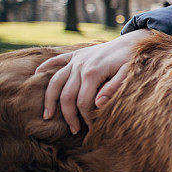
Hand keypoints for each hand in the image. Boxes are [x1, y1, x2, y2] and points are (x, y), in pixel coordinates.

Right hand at [37, 29, 151, 133]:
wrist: (134, 41)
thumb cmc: (131, 60)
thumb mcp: (128, 74)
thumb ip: (113, 88)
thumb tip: (99, 104)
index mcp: (93, 73)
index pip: (83, 102)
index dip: (85, 117)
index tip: (91, 128)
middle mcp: (80, 66)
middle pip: (67, 96)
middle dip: (69, 115)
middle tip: (74, 130)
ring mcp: (76, 59)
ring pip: (55, 81)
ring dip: (50, 100)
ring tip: (48, 116)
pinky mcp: (76, 54)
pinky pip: (56, 60)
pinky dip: (45, 67)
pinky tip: (36, 75)